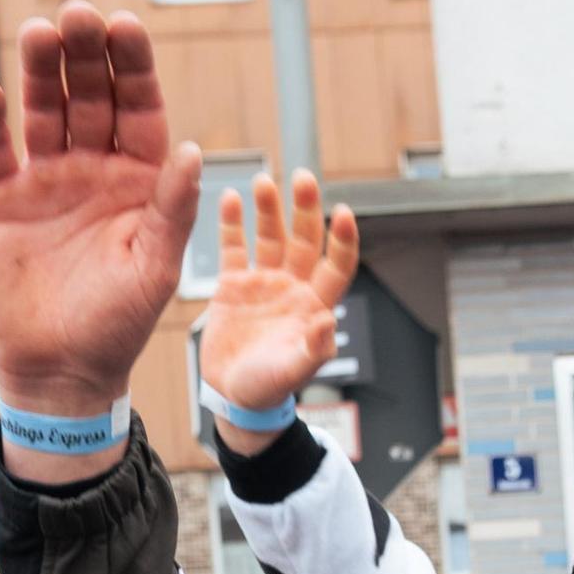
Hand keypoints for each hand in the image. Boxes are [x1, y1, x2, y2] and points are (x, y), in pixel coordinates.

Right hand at [0, 3, 199, 431]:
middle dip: (86, 54)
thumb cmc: (121, 324)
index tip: (127, 27)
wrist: (63, 369)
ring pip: (43, 109)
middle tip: (79, 14)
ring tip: (39, 32)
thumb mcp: (157, 269)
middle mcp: (94, 167)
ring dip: (41, 70)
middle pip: (90, 96)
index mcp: (141, 179)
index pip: (140, 109)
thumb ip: (173, 210)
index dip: (134, 68)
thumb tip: (192, 152)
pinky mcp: (1, 196)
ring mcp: (47, 177)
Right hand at [200, 170, 358, 448]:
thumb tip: (328, 321)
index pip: (336, 266)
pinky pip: (234, 246)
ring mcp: (263, 282)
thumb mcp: (289, 373)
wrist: (230, 395)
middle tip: (303, 177)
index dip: (342, 240)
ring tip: (264, 181)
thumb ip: (311, 350)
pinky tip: (232, 197)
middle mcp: (292, 287)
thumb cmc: (266, 390)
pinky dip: (233, 222)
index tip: (343, 213)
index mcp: (313, 306)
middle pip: (305, 240)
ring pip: (271, 236)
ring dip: (269, 208)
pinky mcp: (233, 283)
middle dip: (305, 209)